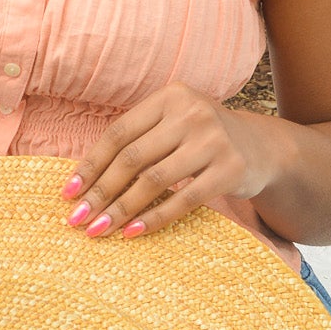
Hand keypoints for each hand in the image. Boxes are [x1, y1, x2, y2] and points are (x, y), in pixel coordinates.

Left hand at [61, 82, 278, 237]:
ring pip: (154, 180)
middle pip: (132, 158)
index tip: (68, 193)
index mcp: (170, 97)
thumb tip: (83, 181)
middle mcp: (191, 113)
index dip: (90, 164)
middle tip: (77, 219)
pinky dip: (154, 218)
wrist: (262, 149)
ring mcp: (213, 141)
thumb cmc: (201, 139)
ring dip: (121, 209)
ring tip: (99, 230)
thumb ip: (137, 141)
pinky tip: (132, 232)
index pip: (119, 133)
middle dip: (100, 192)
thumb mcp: (173, 125)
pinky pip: (184, 200)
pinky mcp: (230, 170)